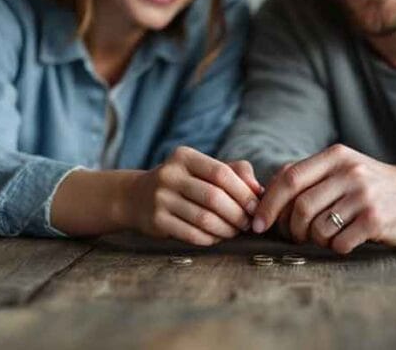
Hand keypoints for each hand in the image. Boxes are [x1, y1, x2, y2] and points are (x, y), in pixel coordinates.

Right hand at [124, 146, 262, 245]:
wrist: (136, 197)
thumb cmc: (182, 182)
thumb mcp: (203, 169)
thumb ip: (235, 173)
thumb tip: (260, 190)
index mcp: (184, 156)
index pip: (221, 173)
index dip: (243, 192)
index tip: (256, 206)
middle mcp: (169, 175)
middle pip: (214, 197)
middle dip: (237, 214)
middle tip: (248, 224)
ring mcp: (160, 198)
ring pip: (204, 219)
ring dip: (227, 229)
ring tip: (235, 231)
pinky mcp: (156, 221)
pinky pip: (192, 235)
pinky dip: (210, 239)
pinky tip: (217, 237)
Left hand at [252, 145, 395, 252]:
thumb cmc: (369, 185)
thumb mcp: (342, 168)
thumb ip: (307, 175)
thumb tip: (264, 195)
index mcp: (335, 156)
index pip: (289, 178)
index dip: (269, 203)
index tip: (259, 223)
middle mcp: (349, 172)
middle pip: (300, 206)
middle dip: (290, 228)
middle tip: (293, 236)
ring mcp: (363, 196)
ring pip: (318, 227)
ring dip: (314, 239)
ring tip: (324, 236)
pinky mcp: (376, 220)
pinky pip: (339, 242)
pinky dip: (335, 247)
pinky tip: (344, 241)